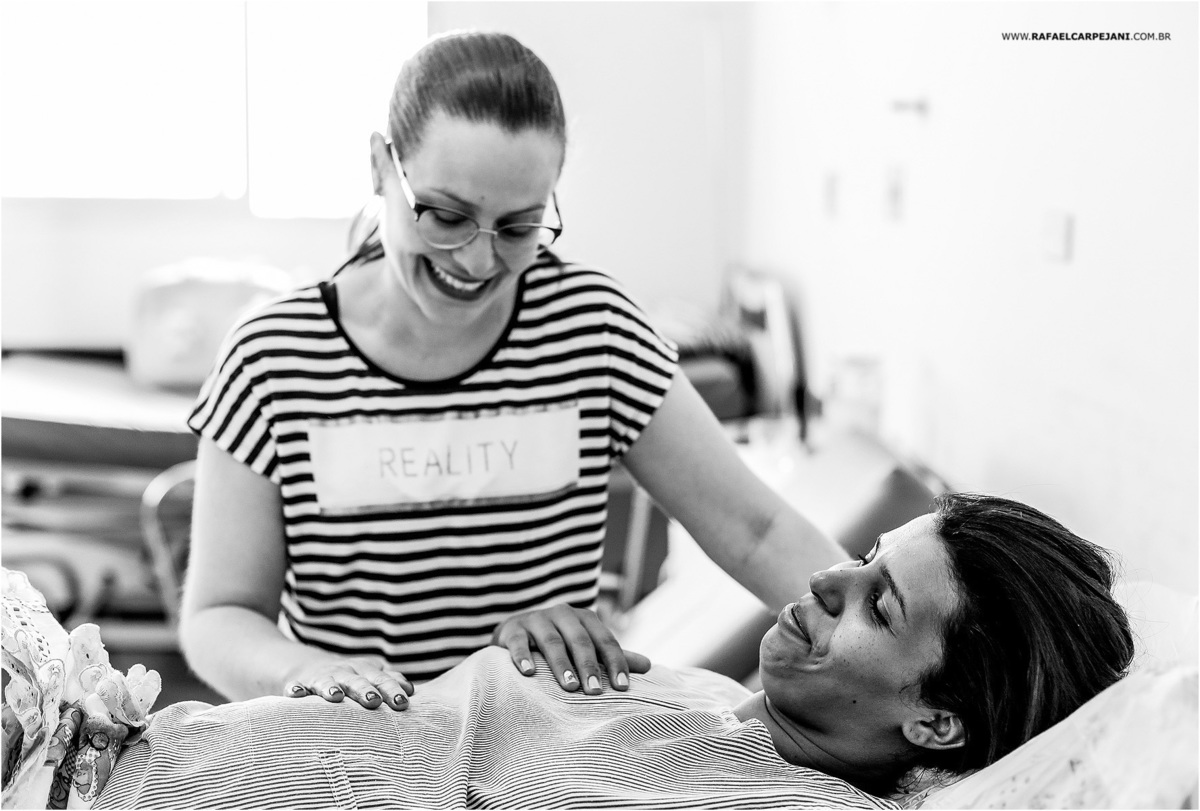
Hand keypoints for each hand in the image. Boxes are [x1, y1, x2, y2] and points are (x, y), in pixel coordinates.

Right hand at [283, 655, 412, 709]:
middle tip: (374, 700)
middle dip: (365, 690)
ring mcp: (321, 678)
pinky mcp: (299, 684)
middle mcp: (344, 673)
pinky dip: (295, 690)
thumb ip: (389, 681)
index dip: (392, 690)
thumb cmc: (349, 677)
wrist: (309, 667)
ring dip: (331, 688)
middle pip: (356, 681)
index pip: (382, 680)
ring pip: (327, 682)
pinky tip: (295, 695)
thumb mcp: (369, 675)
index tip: (402, 703)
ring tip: (335, 697)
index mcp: (364, 671)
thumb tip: (411, 689)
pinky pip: (296, 686)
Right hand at [491, 605, 650, 693]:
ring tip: (569, 686)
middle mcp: (562, 614)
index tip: (622, 688)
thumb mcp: (585, 646)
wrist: (515, 631)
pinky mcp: (512, 629)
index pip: (605, 641)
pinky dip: (522, 655)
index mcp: (584, 619)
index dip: (615, 663)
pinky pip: (517, 642)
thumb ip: (612, 656)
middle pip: (580, 640)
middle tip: (595, 692)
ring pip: (551, 641)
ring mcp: (536, 619)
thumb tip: (650, 666)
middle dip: (589, 666)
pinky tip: (527, 673)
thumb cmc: (559, 643)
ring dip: (560, 663)